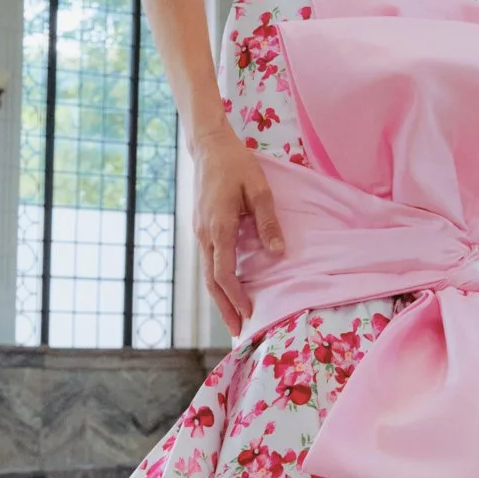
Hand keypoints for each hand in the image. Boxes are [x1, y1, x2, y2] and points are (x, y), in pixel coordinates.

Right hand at [193, 130, 284, 334]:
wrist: (209, 146)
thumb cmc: (236, 164)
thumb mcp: (259, 190)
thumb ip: (268, 223)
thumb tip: (278, 254)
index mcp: (219, 228)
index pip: (224, 273)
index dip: (235, 296)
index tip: (248, 312)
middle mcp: (204, 235)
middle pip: (211, 281)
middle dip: (224, 307)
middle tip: (236, 330)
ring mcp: (199, 232)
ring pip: (207, 273)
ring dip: (219, 296)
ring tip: (232, 316)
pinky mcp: (200, 228)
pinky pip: (208, 260)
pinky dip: (217, 279)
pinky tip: (227, 287)